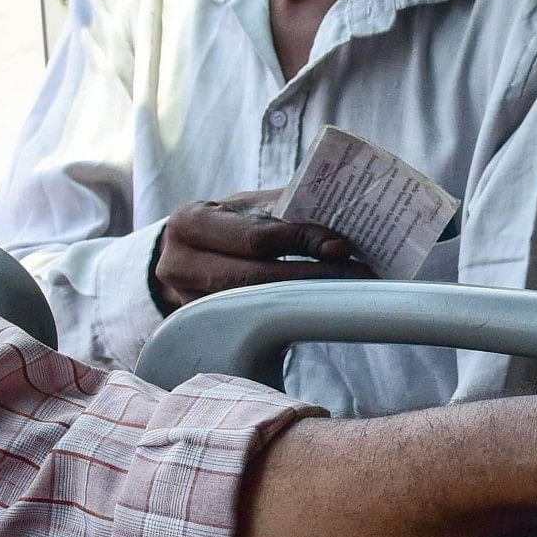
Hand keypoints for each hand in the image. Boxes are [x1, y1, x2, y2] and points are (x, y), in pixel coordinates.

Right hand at [149, 198, 371, 313]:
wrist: (190, 252)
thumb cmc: (231, 224)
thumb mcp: (250, 207)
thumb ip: (287, 214)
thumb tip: (338, 243)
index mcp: (190, 222)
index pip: (255, 238)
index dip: (301, 242)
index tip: (341, 246)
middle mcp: (179, 263)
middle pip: (255, 279)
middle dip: (311, 277)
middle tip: (356, 275)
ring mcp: (186, 301)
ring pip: (253, 306)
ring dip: (304, 299)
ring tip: (346, 290)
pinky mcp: (200, 328)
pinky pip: (249, 323)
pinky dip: (287, 313)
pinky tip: (318, 307)